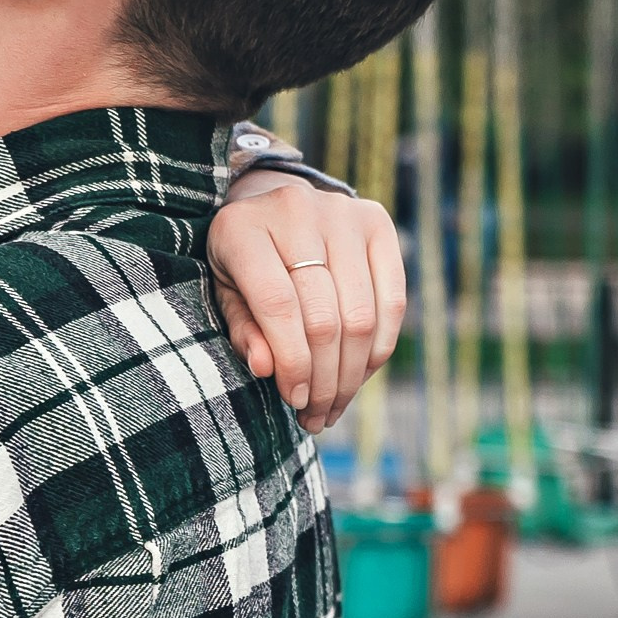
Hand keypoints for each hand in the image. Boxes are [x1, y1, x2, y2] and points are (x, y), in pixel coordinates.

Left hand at [210, 178, 406, 432]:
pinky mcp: (377, 222)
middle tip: (315, 415)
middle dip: (323, 379)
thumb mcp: (225, 293)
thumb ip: (243, 329)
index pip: (278, 306)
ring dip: (352, 374)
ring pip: (361, 315)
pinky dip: (379, 348)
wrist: (272, 202)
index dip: (292, 362)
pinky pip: (392, 300)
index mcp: (242, 228)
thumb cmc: (242, 261)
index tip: (293, 400)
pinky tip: (359, 375)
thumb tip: (266, 369)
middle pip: (324, 316)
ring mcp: (342, 212)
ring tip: (335, 405)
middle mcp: (295, 211)